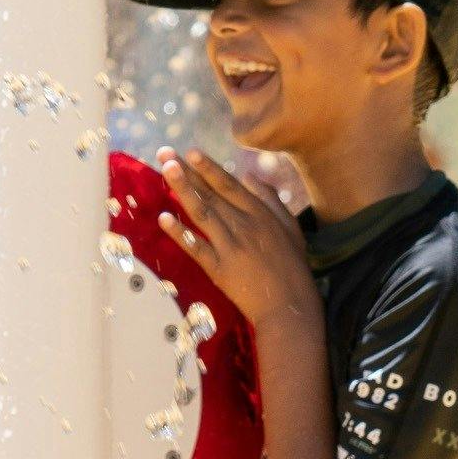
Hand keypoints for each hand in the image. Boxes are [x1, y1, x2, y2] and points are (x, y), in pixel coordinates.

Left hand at [155, 151, 316, 336]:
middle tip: (164, 154)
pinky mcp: (220, 269)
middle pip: (211, 194)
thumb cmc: (293, 268)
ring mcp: (230, 246)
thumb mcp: (290, 228)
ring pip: (202, 212)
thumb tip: (251, 177)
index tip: (191, 152)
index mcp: (261, 214)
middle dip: (186, 172)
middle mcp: (244, 225)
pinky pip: (196, 247)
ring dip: (182, 190)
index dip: (209, 167)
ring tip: (165, 171)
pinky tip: (164, 218)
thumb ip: (271, 201)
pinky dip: (180, 233)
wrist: (290, 306)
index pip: (229, 185)